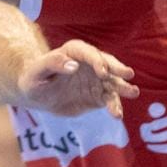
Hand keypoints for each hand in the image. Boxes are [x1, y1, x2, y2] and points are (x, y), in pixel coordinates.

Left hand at [16, 40, 137, 118]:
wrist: (38, 95)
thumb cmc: (34, 79)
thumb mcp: (37, 72)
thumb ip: (52, 64)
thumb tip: (73, 65)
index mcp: (73, 52)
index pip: (88, 53)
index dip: (97, 61)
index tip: (102, 72)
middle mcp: (89, 63)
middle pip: (107, 63)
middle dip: (117, 68)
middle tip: (128, 74)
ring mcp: (97, 79)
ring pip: (113, 82)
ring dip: (123, 87)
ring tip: (133, 92)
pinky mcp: (99, 95)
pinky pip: (109, 100)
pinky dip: (115, 107)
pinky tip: (117, 115)